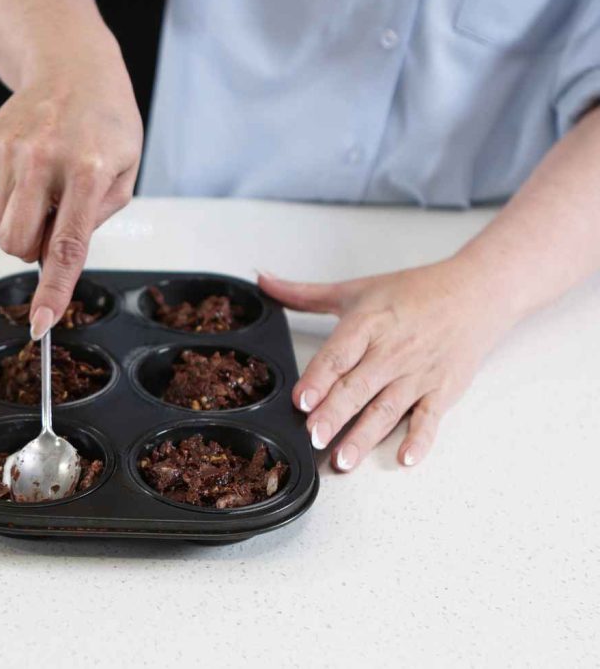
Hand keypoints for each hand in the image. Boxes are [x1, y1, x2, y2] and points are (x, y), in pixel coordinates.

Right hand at [0, 35, 141, 337]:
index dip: (53, 290)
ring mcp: (13, 150)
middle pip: (17, 242)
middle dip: (29, 250)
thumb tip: (53, 255)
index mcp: (88, 171)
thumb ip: (95, 218)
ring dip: (20, 221)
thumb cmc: (106, 120)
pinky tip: (31, 165)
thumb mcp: (124, 170)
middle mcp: (45, 159)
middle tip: (50, 227)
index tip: (40, 322)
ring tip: (45, 188)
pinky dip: (11, 192)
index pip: (66, 246)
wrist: (72, 65)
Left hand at [258, 258, 513, 470]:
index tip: (301, 400)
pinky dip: (420, 439)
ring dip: (365, 436)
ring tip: (343, 459)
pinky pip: (430, 418)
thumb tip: (263, 280)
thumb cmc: (414, 292)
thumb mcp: (355, 289)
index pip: (339, 354)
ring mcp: (419, 373)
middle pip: (358, 386)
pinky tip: (405, 457)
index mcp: (369, 323)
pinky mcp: (443, 390)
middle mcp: (393, 350)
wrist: (476, 292)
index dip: (318, 378)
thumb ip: (303, 293)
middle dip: (335, 413)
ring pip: (387, 408)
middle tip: (314, 437)